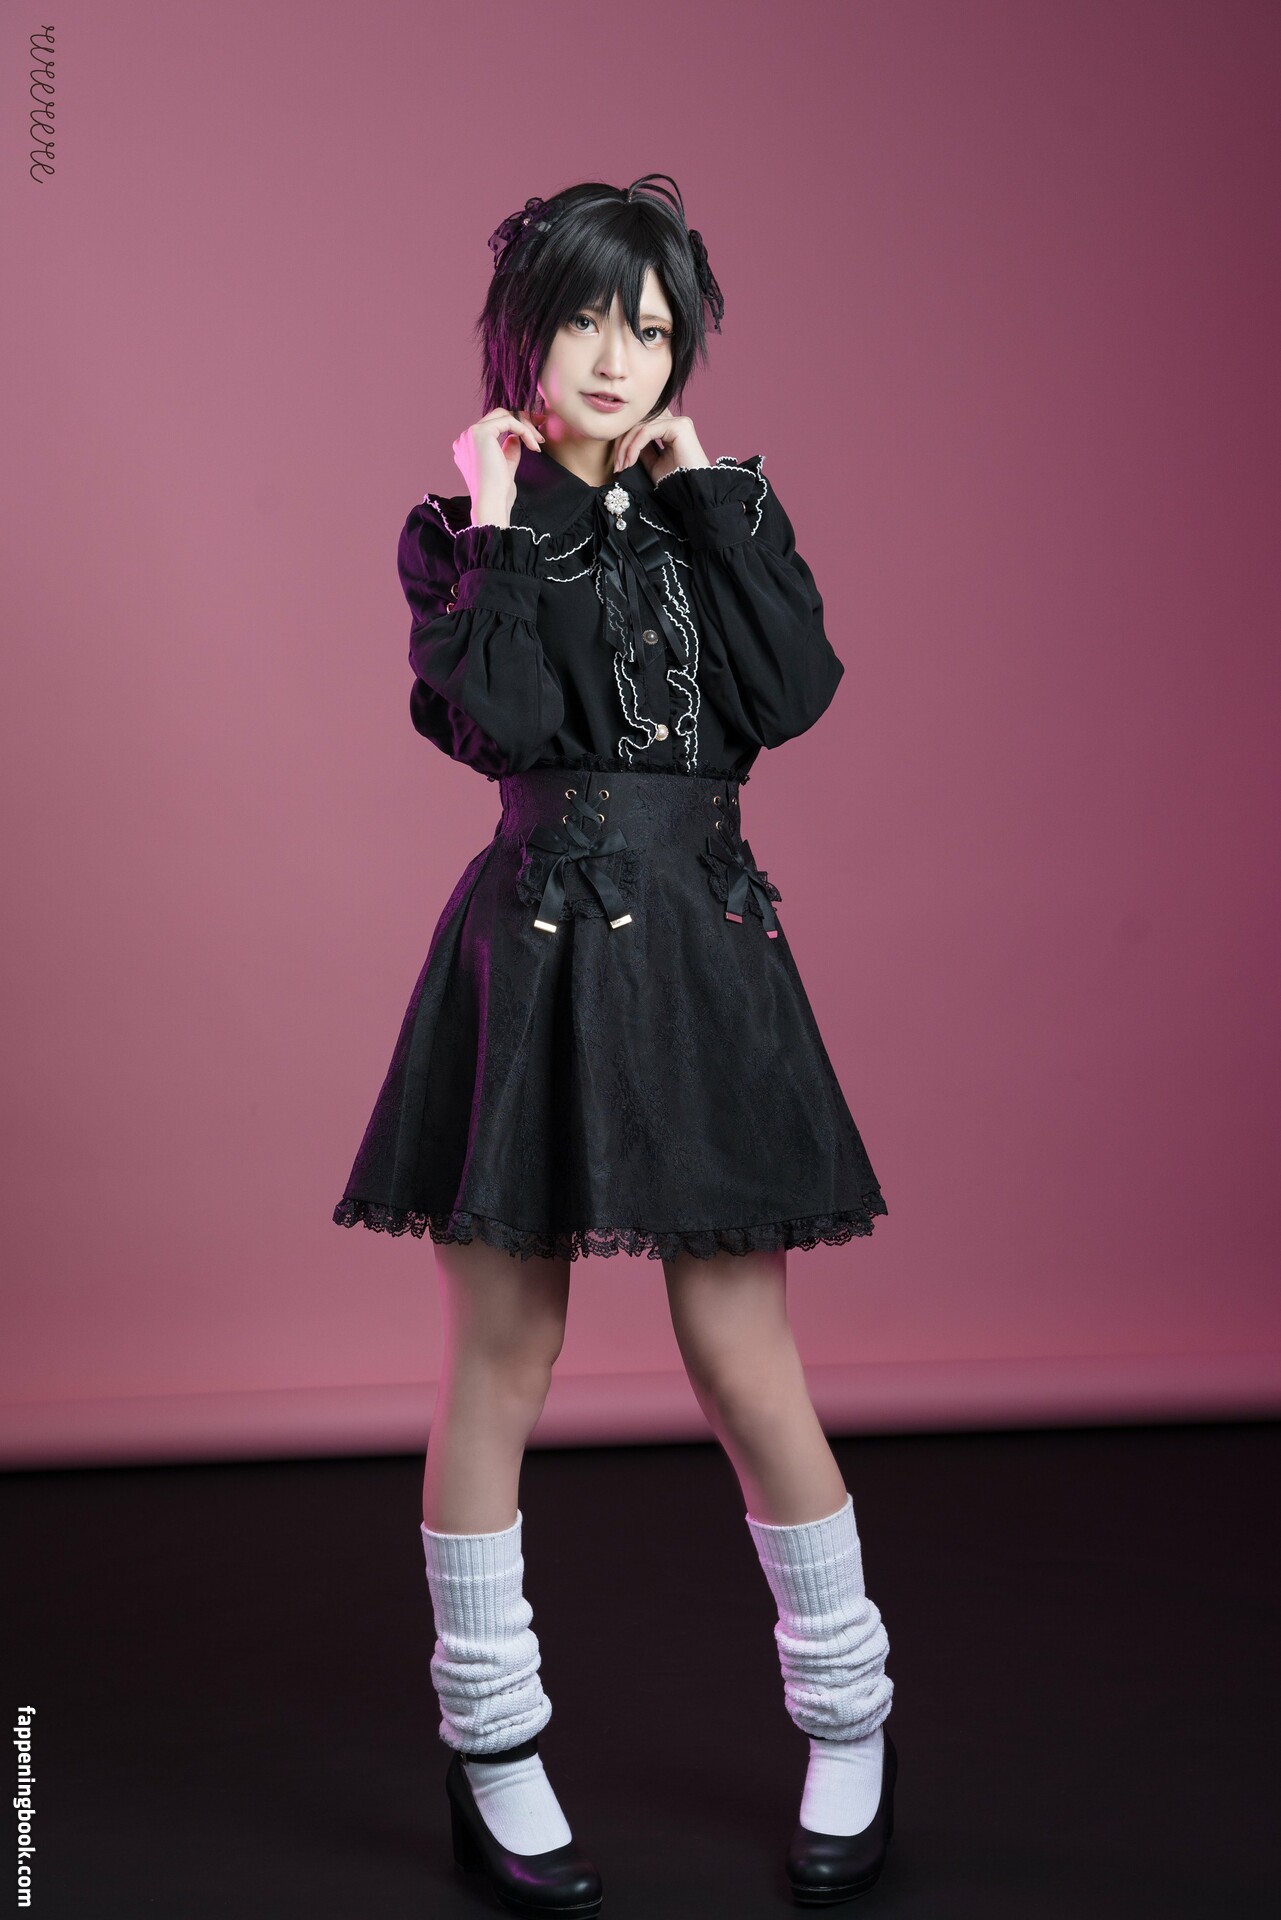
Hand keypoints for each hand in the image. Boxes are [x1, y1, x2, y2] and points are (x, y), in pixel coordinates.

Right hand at [453, 407, 544, 523]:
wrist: (492, 504)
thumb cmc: (498, 494)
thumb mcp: (505, 467)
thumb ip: (508, 450)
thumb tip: (515, 437)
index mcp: (468, 448)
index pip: (493, 427)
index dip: (515, 426)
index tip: (534, 435)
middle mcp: (465, 438)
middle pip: (498, 416)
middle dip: (522, 420)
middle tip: (541, 426)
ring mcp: (470, 434)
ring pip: (504, 416)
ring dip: (525, 426)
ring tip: (539, 441)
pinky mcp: (480, 432)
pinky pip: (509, 421)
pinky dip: (525, 431)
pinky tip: (534, 446)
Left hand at [611, 409, 709, 483]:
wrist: (693, 494)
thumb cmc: (675, 482)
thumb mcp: (652, 463)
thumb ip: (640, 449)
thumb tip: (623, 441)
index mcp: (670, 428)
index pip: (642, 425)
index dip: (625, 441)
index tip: (618, 464)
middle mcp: (675, 421)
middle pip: (639, 422)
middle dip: (622, 444)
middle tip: (617, 465)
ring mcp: (678, 421)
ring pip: (640, 426)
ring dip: (626, 447)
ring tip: (622, 466)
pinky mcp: (678, 426)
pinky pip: (647, 431)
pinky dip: (634, 447)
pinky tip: (630, 462)